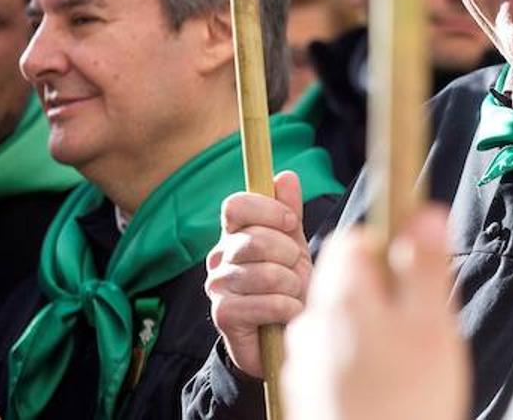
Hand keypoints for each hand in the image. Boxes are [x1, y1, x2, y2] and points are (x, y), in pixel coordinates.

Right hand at [205, 171, 311, 378]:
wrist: (282, 335)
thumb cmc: (288, 286)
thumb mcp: (293, 245)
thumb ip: (288, 213)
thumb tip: (286, 176)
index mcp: (233, 234)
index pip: (235, 205)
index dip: (267, 209)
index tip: (290, 222)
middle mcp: (219, 257)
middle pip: (255, 239)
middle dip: (289, 255)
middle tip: (295, 271)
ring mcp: (217, 286)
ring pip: (265, 273)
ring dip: (292, 286)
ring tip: (293, 294)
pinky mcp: (223, 315)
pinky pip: (265, 303)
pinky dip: (287, 308)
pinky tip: (288, 314)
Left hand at [283, 208, 467, 419]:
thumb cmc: (408, 402)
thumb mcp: (431, 325)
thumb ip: (425, 265)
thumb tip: (424, 212)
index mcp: (342, 299)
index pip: (351, 242)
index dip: (387, 246)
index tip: (415, 269)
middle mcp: (313, 325)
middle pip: (347, 282)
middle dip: (384, 292)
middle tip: (421, 323)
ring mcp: (307, 362)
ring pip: (342, 321)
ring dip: (372, 329)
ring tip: (407, 361)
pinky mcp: (309, 394)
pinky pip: (334, 358)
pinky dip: (358, 362)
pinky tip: (385, 386)